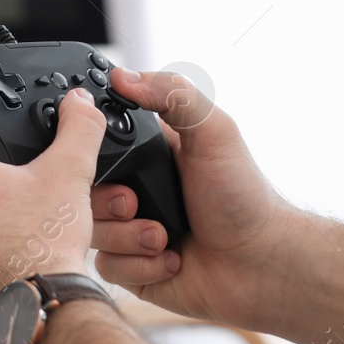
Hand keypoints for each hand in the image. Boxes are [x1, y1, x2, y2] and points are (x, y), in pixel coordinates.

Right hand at [91, 68, 296, 331]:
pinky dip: (139, 264)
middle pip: (82, 188)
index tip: (98, 154)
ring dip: (128, 235)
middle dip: (108, 199)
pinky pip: (107, 265)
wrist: (261, 264)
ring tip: (162, 235)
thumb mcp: (214, 132)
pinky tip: (170, 259)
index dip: (88, 148)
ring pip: (91, 229)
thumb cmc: (245, 197)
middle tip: (135, 202)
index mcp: (147, 153)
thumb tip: (124, 76)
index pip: (94, 143)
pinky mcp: (132, 267)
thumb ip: (173, 94)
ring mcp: (130, 228)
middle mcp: (135, 188)